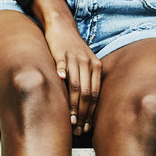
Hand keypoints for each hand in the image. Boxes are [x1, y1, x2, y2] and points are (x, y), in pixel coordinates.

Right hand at [38, 2, 100, 135]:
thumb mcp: (86, 64)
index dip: (91, 113)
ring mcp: (74, 57)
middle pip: (86, 93)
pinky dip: (61, 73)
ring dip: (72, 104)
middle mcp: (87, 63)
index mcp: (96, 67)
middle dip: (83, 114)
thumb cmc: (73, 50)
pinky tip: (59, 83)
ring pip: (75, 84)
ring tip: (69, 119)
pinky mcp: (60, 52)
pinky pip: (61, 65)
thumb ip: (88, 82)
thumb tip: (88, 108)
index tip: (87, 128)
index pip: (95, 95)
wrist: (62, 26)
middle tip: (78, 129)